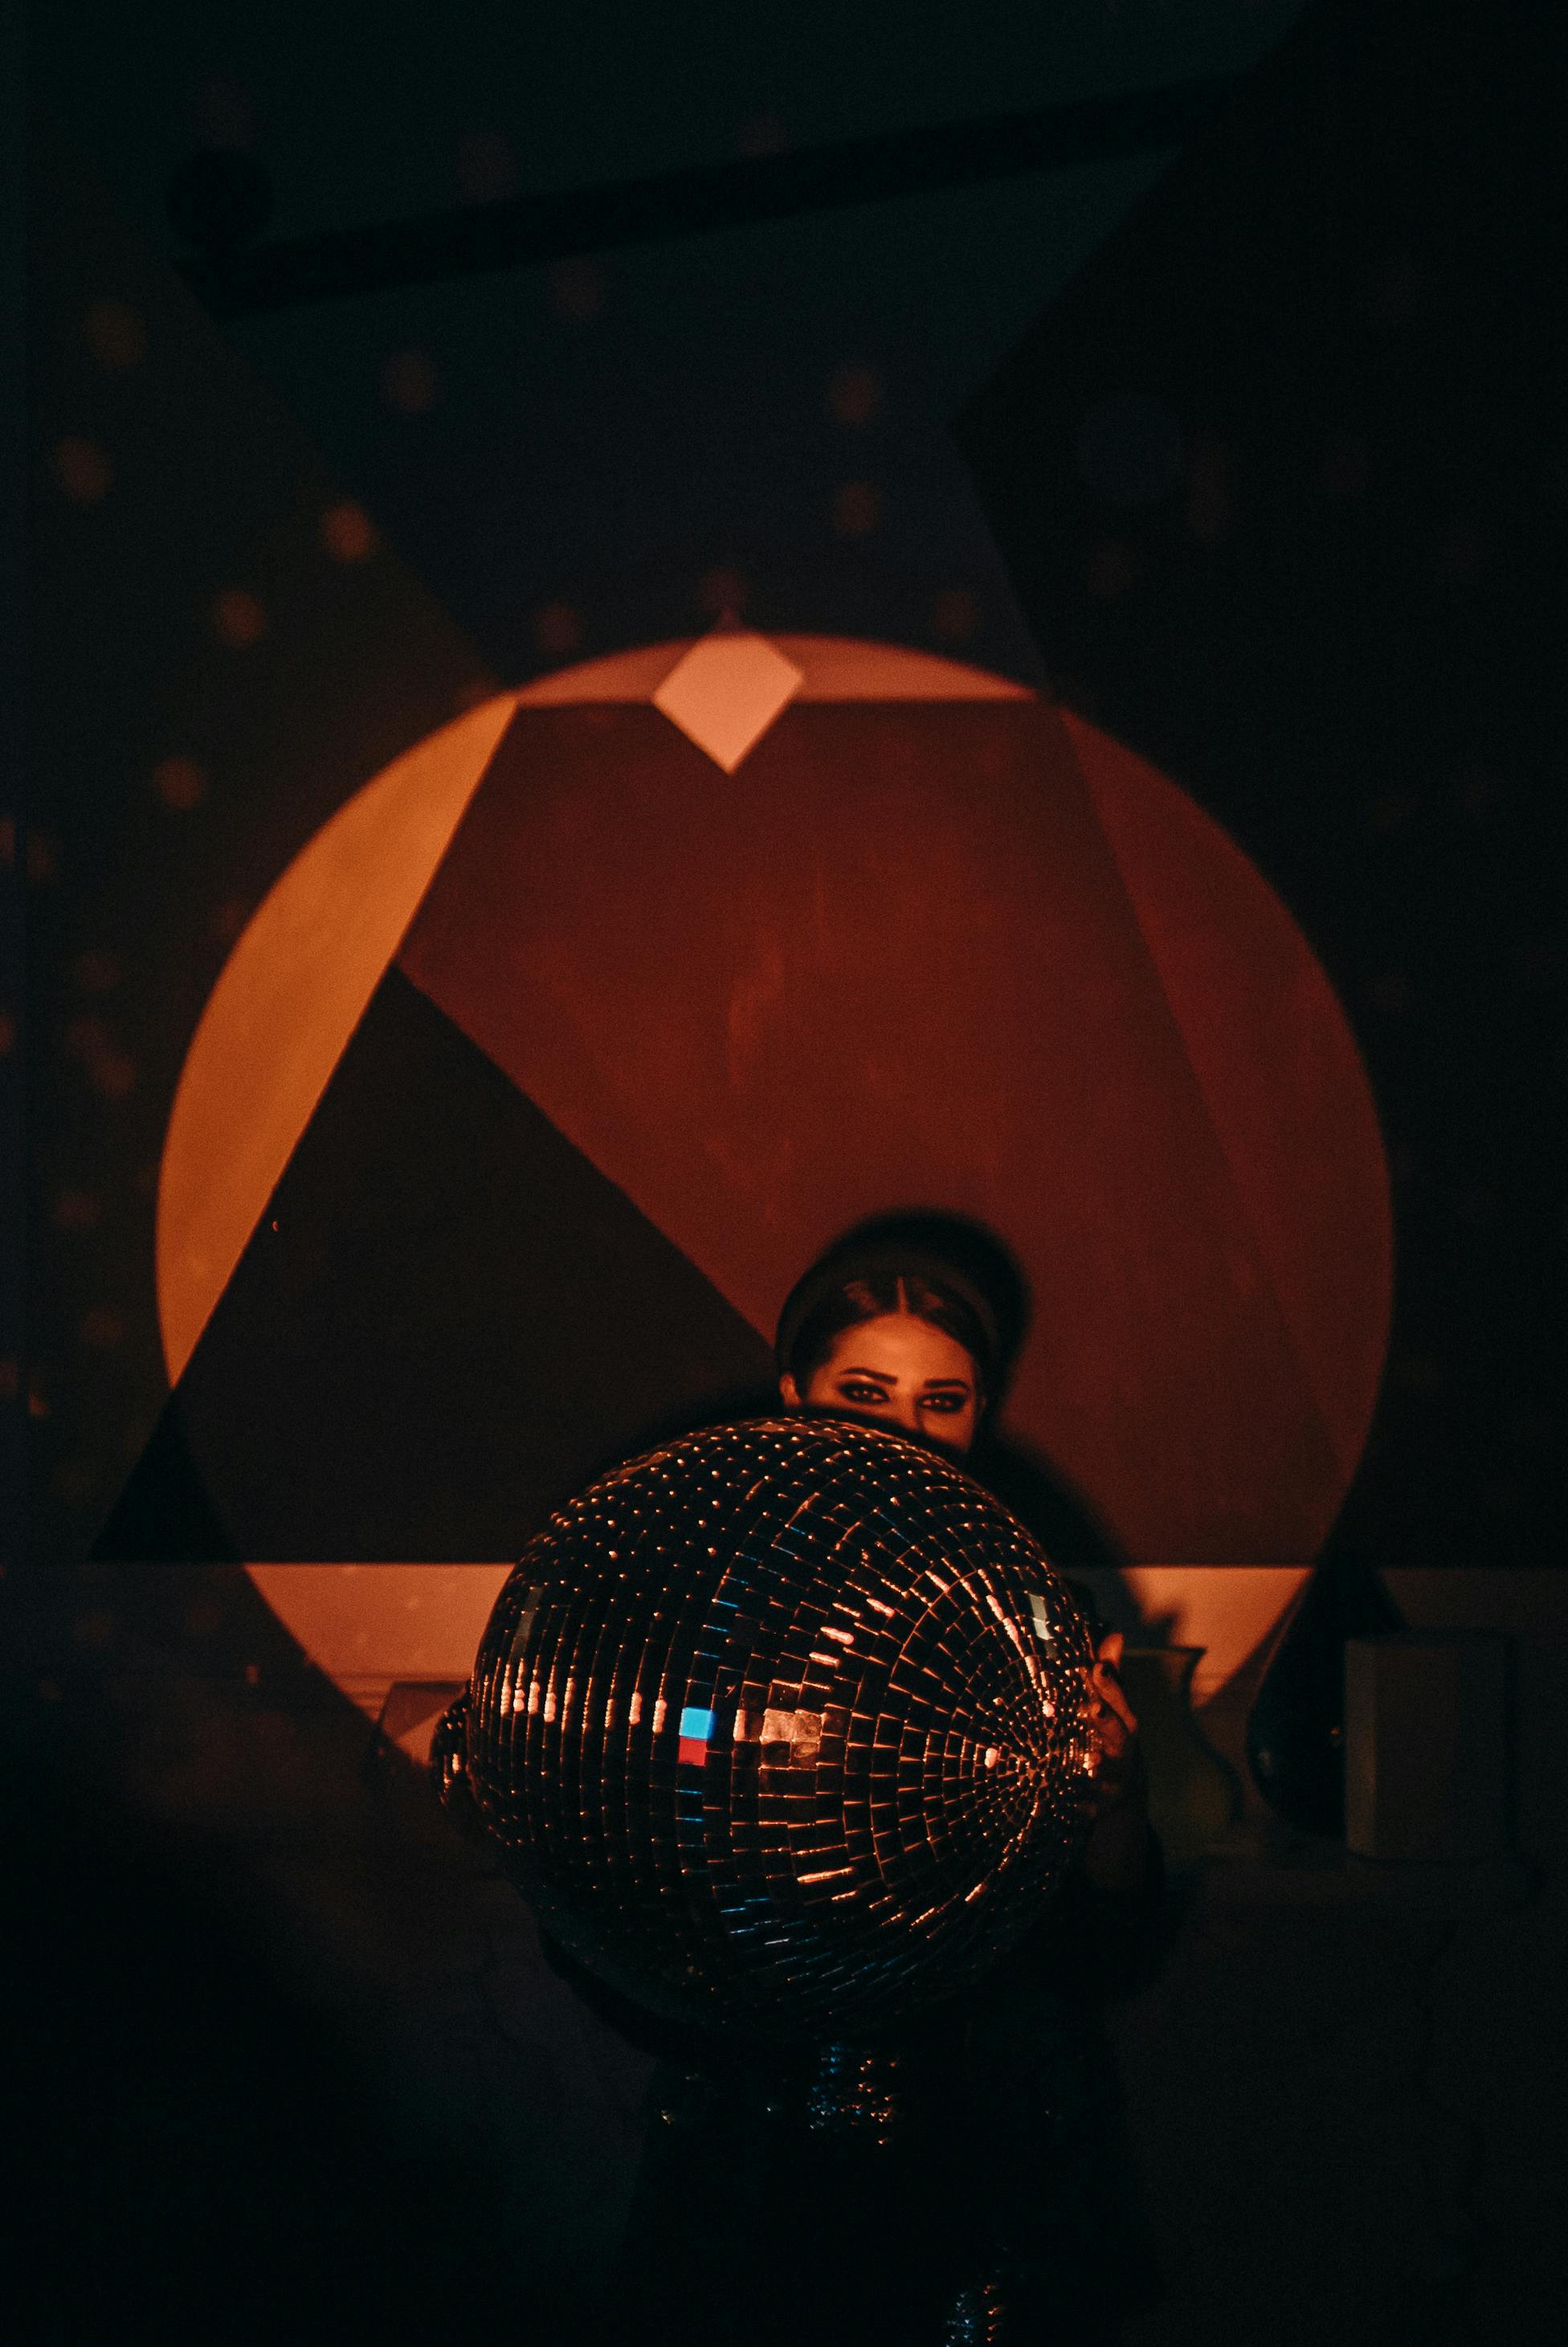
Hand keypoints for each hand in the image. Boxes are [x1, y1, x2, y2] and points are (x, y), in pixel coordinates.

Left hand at [1084, 1630, 1143, 1816]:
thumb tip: (1116, 1634)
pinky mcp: (1104, 1803)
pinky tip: (1075, 1805)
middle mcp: (1123, 1746)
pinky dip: (1087, 1806)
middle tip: (1091, 1707)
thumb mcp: (1116, 1706)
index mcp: (1124, 1719)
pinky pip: (1095, 1806)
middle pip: (1117, 1732)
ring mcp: (1115, 1775)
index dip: (1108, 1684)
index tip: (1094, 1667)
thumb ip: (1112, 1674)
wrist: (1125, 1790)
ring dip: (1097, 1762)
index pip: (1118, 1699)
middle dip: (1105, 1719)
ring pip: (1108, 1768)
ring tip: (1088, 1757)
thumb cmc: (1114, 1735)